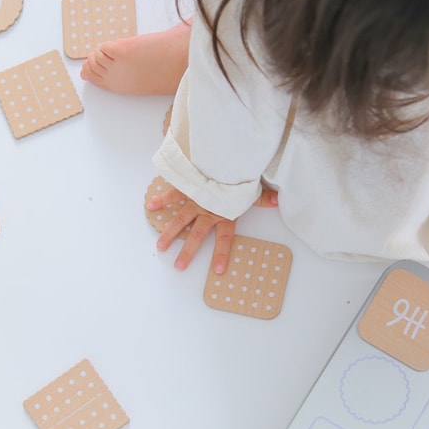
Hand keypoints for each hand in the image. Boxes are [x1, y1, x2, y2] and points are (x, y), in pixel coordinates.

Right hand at [147, 185, 277, 273]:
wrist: (223, 157)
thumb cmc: (238, 173)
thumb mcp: (252, 188)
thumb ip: (262, 198)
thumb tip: (277, 201)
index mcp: (224, 214)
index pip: (224, 239)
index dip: (221, 255)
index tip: (218, 271)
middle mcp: (207, 211)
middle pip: (196, 236)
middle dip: (187, 253)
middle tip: (178, 266)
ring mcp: (194, 200)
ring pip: (180, 221)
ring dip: (170, 234)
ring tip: (160, 247)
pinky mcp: (185, 187)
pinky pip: (172, 195)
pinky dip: (161, 200)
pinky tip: (150, 207)